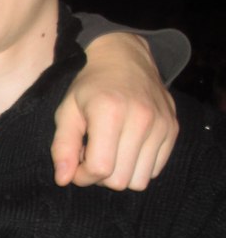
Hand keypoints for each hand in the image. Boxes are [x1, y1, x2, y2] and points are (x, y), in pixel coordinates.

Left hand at [51, 33, 178, 189]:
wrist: (124, 56)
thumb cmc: (90, 85)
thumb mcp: (67, 111)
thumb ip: (63, 146)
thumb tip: (63, 180)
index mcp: (110, 112)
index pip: (99, 168)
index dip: (82, 176)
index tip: (75, 165)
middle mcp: (141, 118)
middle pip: (119, 180)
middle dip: (99, 177)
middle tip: (91, 155)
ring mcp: (161, 124)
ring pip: (139, 181)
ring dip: (120, 174)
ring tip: (109, 152)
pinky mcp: (173, 129)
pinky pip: (155, 171)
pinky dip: (138, 167)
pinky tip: (126, 148)